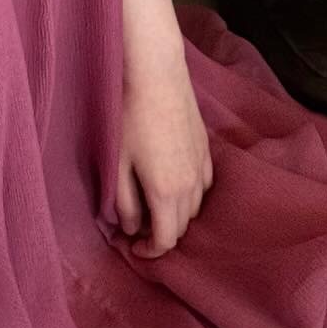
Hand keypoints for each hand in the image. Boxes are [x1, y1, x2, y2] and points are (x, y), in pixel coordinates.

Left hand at [115, 43, 213, 258]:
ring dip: (177, 214)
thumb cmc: (131, 118)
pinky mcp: (207, 148)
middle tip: (140, 226)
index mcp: (166, 193)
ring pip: (196, 207)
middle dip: (162, 233)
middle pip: (182, 226)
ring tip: (155, 205)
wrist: (156, 75)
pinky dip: (192, 194)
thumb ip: (125, 203)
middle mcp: (190, 185)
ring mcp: (202, 165)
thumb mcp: (119, 165)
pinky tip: (175, 183)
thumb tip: (132, 228)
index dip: (150, 252)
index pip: (166, 240)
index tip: (134, 247)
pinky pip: (204, 184)